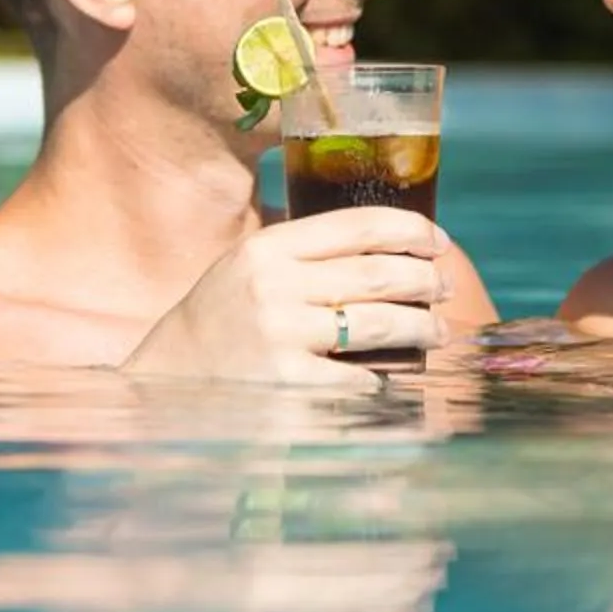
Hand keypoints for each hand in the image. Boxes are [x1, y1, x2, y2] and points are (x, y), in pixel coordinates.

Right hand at [122, 208, 448, 387]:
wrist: (167, 383)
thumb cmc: (222, 322)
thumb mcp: (250, 269)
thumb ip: (306, 255)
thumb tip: (393, 249)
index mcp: (268, 248)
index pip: (358, 225)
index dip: (410, 230)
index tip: (438, 242)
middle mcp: (274, 287)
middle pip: (377, 274)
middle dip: (425, 281)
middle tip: (445, 289)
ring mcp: (280, 337)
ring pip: (377, 323)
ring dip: (421, 326)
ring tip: (439, 331)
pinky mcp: (287, 386)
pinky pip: (357, 377)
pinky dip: (383, 377)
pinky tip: (393, 376)